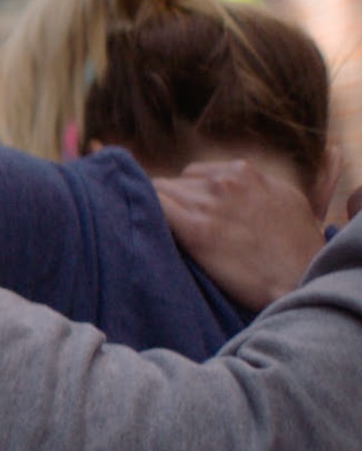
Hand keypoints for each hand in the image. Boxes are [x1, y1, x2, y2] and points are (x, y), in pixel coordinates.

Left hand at [155, 159, 323, 311]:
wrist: (301, 280)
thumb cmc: (297, 248)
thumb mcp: (283, 199)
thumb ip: (252, 187)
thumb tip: (224, 185)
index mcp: (244, 171)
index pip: (192, 174)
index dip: (186, 196)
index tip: (187, 215)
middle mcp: (225, 181)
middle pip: (174, 184)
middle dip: (171, 204)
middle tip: (174, 230)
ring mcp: (209, 203)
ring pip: (159, 194)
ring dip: (158, 213)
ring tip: (163, 236)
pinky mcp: (196, 230)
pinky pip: (155, 209)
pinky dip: (148, 218)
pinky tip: (150, 234)